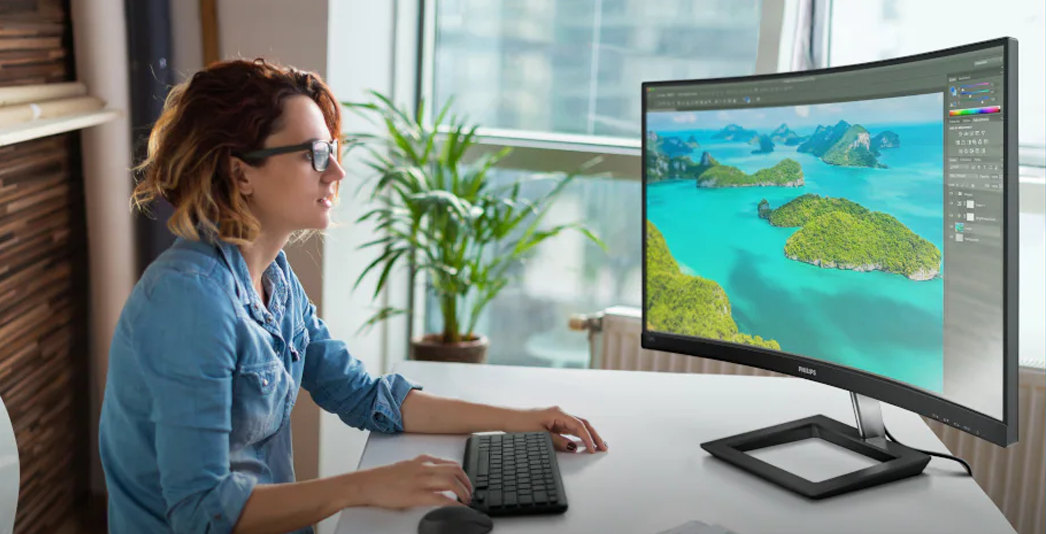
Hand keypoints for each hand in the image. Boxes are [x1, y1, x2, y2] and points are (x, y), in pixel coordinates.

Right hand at [355, 454, 472, 509]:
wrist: (366, 483)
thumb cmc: (383, 478)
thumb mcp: (406, 467)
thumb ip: (421, 469)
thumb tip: (435, 479)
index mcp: (422, 460)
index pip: (451, 463)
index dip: (463, 474)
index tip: (466, 482)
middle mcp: (424, 467)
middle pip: (455, 470)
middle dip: (467, 482)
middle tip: (470, 493)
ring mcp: (420, 480)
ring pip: (451, 482)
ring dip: (463, 492)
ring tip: (466, 501)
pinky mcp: (416, 495)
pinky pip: (442, 498)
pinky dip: (454, 503)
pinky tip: (459, 508)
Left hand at [507, 406, 608, 453]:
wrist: (507, 419)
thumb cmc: (520, 424)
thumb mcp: (541, 435)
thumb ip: (558, 441)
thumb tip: (573, 447)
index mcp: (558, 413)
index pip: (579, 426)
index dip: (588, 438)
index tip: (593, 449)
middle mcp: (559, 414)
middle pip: (582, 424)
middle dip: (594, 436)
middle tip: (603, 448)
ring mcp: (557, 418)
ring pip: (577, 426)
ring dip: (588, 436)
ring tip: (598, 446)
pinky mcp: (553, 423)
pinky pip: (570, 429)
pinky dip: (578, 436)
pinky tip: (584, 443)